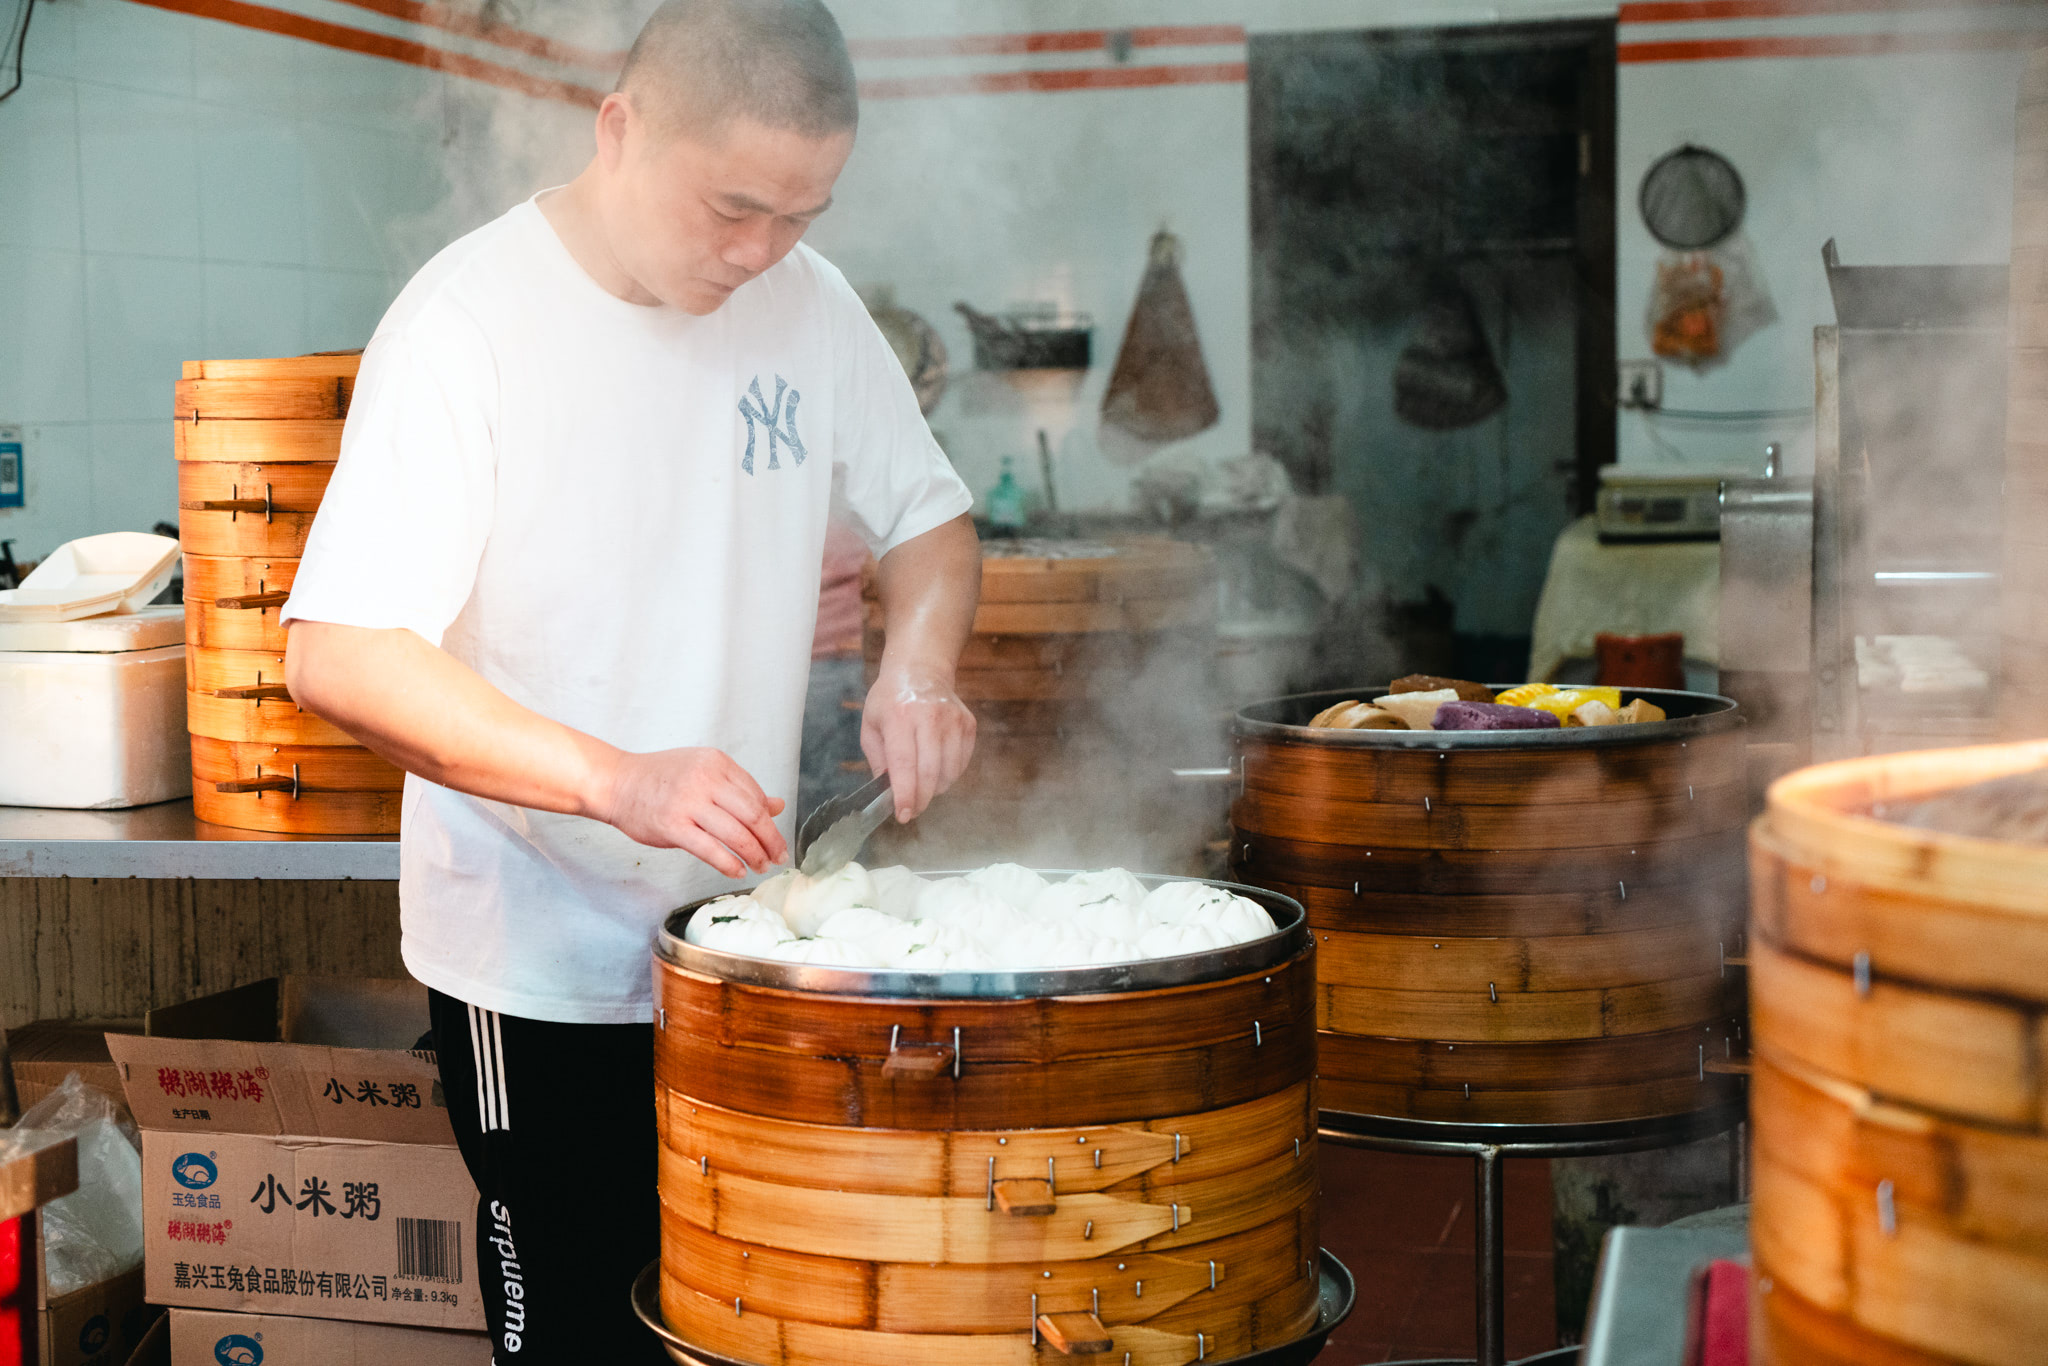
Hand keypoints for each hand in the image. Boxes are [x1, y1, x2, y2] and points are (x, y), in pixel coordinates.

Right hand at [596, 747, 787, 877]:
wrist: (617, 782)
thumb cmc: (660, 778)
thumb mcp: (703, 771)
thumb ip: (739, 788)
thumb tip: (777, 805)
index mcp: (716, 762)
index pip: (755, 795)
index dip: (770, 821)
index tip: (776, 838)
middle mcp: (705, 779)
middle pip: (753, 815)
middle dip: (771, 841)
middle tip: (779, 857)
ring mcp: (688, 802)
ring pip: (736, 834)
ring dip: (755, 855)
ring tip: (761, 866)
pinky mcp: (672, 826)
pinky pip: (711, 849)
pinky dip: (729, 864)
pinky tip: (737, 871)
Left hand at [861, 663, 976, 822]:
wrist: (921, 670)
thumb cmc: (890, 700)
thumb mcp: (871, 725)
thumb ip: (878, 759)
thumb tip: (889, 791)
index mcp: (899, 717)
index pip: (904, 764)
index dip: (905, 794)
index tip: (903, 815)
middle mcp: (929, 718)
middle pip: (930, 772)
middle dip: (921, 799)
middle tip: (913, 809)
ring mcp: (953, 721)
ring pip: (950, 772)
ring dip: (936, 788)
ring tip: (923, 785)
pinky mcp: (968, 724)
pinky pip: (962, 763)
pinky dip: (950, 774)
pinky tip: (937, 768)